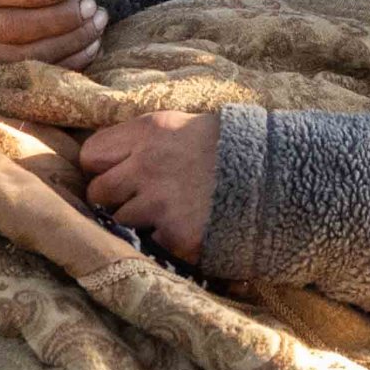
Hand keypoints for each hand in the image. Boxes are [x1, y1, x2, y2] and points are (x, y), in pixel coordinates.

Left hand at [79, 110, 219, 263]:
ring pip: (120, 222)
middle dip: (114, 200)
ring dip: (138, 223)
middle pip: (98, 193)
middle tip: (139, 201)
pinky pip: (151, 244)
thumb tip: (110, 160)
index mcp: (148, 132)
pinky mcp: (177, 236)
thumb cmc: (229, 146)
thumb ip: (145, 140)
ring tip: (167, 215)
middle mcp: (147, 165)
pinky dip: (165, 242)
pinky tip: (186, 229)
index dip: (101, 168)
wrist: (277, 173)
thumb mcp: (184, 125)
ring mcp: (160, 203)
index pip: (91, 155)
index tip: (117, 174)